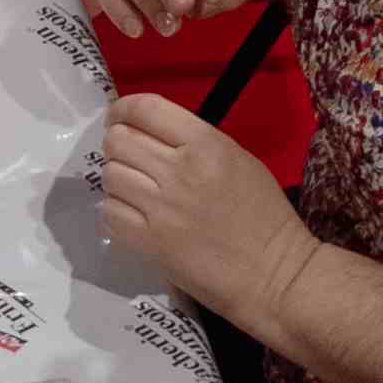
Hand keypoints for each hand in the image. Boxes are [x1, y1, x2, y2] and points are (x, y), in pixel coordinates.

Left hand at [100, 91, 311, 326]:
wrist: (273, 274)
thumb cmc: (264, 216)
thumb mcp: (238, 160)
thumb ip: (194, 142)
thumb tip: (150, 136)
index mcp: (206, 144)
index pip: (145, 109)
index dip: (122, 109)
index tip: (118, 118)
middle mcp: (178, 170)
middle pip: (118, 140)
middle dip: (117, 145)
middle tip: (129, 158)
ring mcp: (161, 208)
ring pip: (109, 176)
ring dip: (117, 180)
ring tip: (135, 190)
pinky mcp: (149, 242)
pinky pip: (110, 213)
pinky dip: (115, 212)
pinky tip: (133, 215)